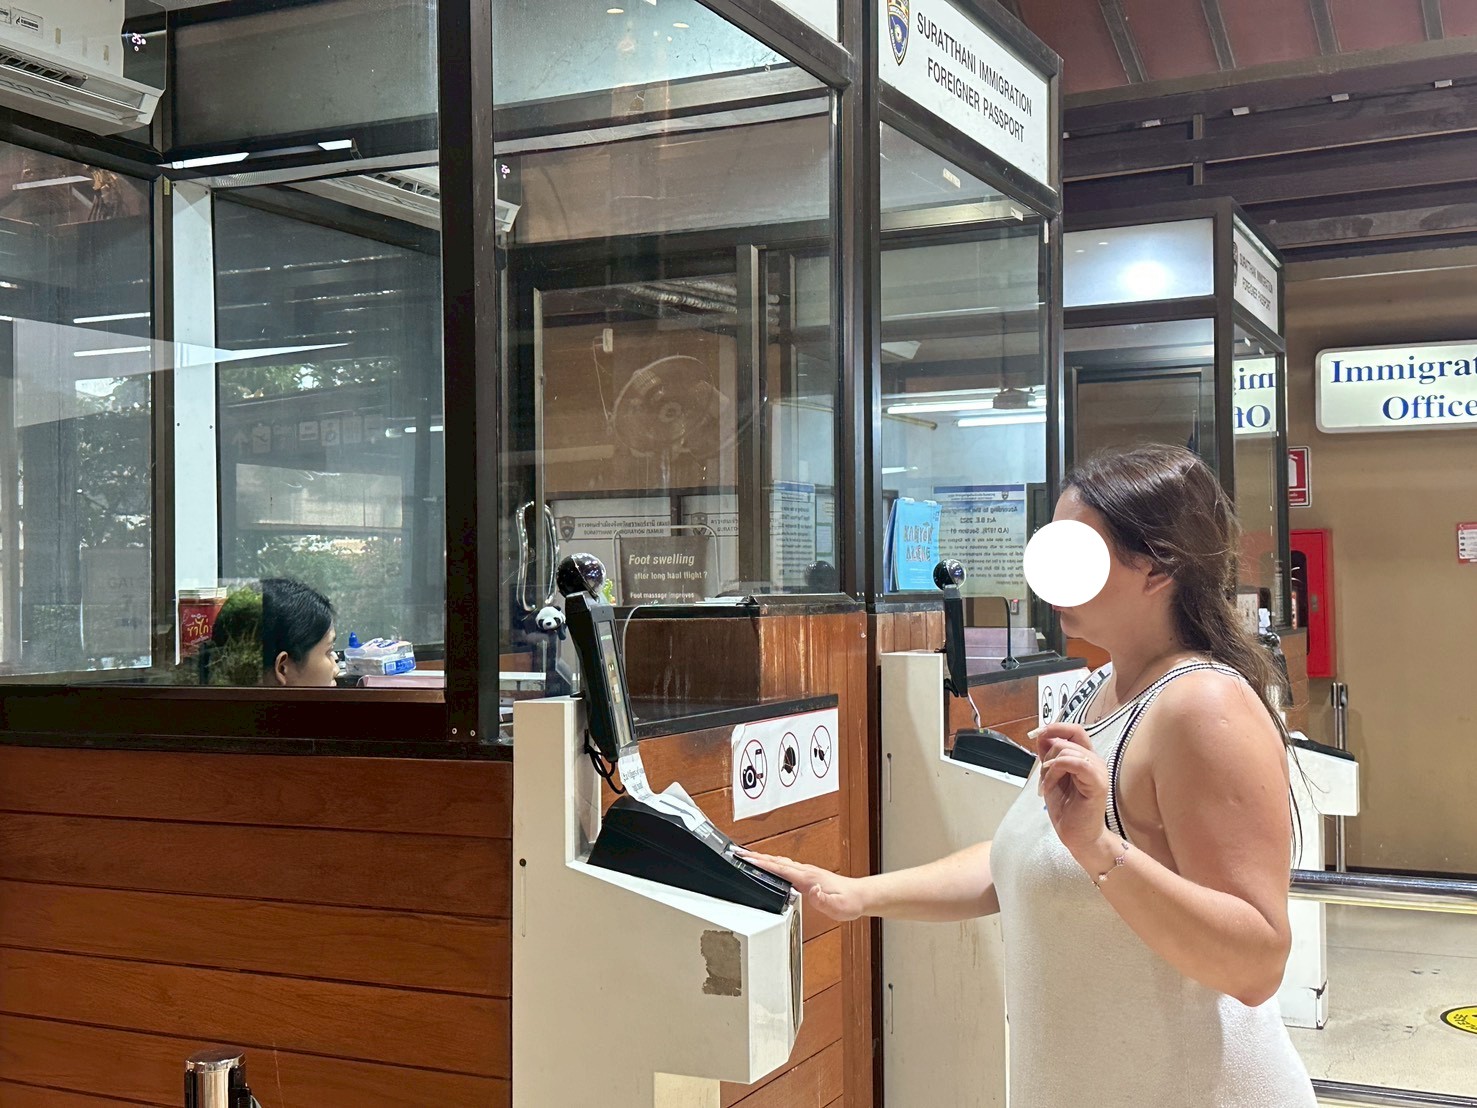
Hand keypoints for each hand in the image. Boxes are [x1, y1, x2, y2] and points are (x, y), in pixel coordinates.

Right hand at [737, 850, 865, 921]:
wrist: (860, 896)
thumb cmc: (849, 902)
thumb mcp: (838, 907)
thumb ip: (824, 900)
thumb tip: (813, 891)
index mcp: (808, 877)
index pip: (779, 868)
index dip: (761, 862)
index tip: (746, 857)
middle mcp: (806, 871)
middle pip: (776, 861)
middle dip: (756, 856)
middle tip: (738, 853)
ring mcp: (807, 872)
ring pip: (780, 862)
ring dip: (763, 858)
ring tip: (747, 857)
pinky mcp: (808, 875)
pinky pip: (785, 866)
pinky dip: (773, 863)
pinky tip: (769, 865)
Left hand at [1036, 723, 1111, 861]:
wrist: (1078, 836)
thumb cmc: (1067, 809)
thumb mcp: (1050, 776)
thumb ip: (1048, 755)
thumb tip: (1042, 735)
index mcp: (1085, 758)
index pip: (1074, 730)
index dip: (1056, 727)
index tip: (1038, 733)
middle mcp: (1094, 761)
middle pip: (1067, 739)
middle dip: (1047, 754)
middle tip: (1043, 776)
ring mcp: (1098, 771)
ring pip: (1067, 750)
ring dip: (1049, 768)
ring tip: (1047, 786)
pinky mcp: (1097, 783)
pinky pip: (1076, 763)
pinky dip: (1056, 771)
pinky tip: (1050, 786)